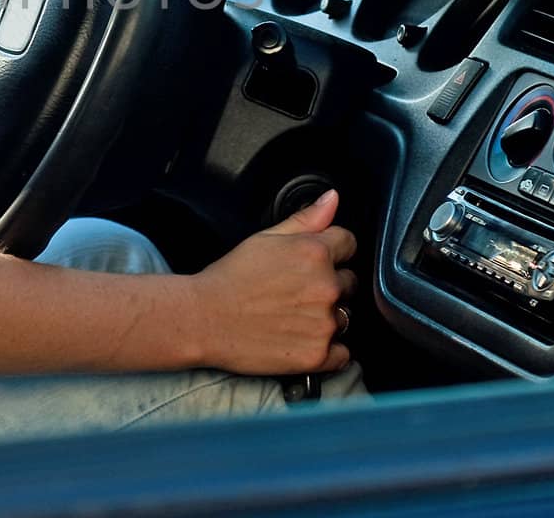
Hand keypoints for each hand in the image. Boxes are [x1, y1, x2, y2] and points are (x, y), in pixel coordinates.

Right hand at [188, 189, 357, 375]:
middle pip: (350, 282)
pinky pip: (343, 354)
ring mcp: (324, 323)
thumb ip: (305, 219)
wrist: (203, 319)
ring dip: (328, 317)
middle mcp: (326, 287)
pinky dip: (329, 350)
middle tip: (296, 292)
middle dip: (329, 284)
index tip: (314, 262)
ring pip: (345, 316)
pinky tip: (301, 339)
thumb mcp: (264, 238)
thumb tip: (332, 199)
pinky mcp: (318, 355)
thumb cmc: (229, 279)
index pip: (349, 243)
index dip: (333, 250)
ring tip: (293, 317)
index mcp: (314, 253)